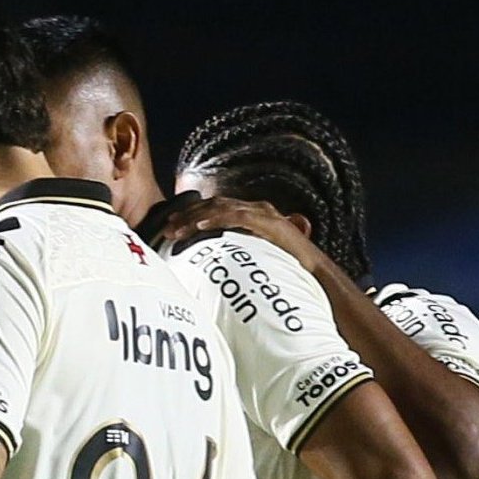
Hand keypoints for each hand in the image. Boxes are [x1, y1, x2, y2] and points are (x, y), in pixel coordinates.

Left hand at [153, 195, 321, 271]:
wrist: (313, 272)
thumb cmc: (283, 267)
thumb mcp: (251, 257)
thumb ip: (232, 253)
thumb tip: (205, 262)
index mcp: (250, 214)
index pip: (213, 209)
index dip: (189, 215)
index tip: (169, 227)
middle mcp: (256, 209)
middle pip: (212, 205)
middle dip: (186, 215)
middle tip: (165, 228)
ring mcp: (263, 214)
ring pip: (220, 209)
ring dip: (195, 218)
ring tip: (176, 229)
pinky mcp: (269, 223)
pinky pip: (238, 217)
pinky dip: (217, 219)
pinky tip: (200, 225)